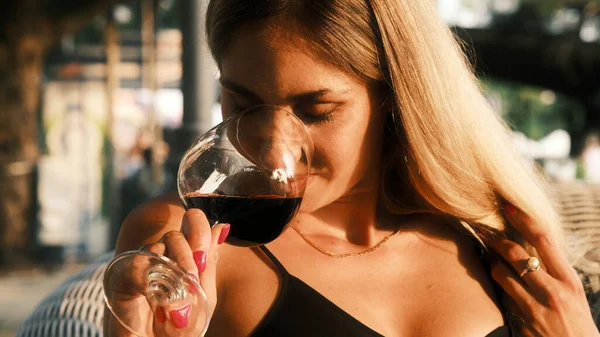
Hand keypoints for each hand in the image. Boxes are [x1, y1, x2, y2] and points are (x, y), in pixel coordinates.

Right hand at [142, 209, 228, 334]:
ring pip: (156, 248)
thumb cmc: (180, 329)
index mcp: (184, 255)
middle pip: (175, 235)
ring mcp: (141, 265)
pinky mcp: (121, 279)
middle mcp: (162, 255)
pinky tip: (157, 303)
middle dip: (187, 257)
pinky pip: (135, 267)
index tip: (202, 260)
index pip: (192, 222)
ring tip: (174, 304)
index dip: (199, 230)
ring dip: (171, 274)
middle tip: (190, 281)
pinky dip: (148, 283)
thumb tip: (223, 226)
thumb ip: (209, 262)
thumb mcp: (202, 296)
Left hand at [488, 202, 598, 336]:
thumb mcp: (572, 294)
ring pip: (502, 273)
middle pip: (517, 254)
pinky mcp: (521, 322)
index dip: (523, 219)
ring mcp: (535, 308)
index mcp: (569, 280)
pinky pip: (501, 296)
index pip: (544, 240)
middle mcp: (553, 292)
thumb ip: (554, 272)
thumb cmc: (576, 323)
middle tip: (484, 229)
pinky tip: (488, 276)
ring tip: (485, 252)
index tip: (508, 206)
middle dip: (497, 239)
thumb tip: (532, 247)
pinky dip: (495, 283)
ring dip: (490, 260)